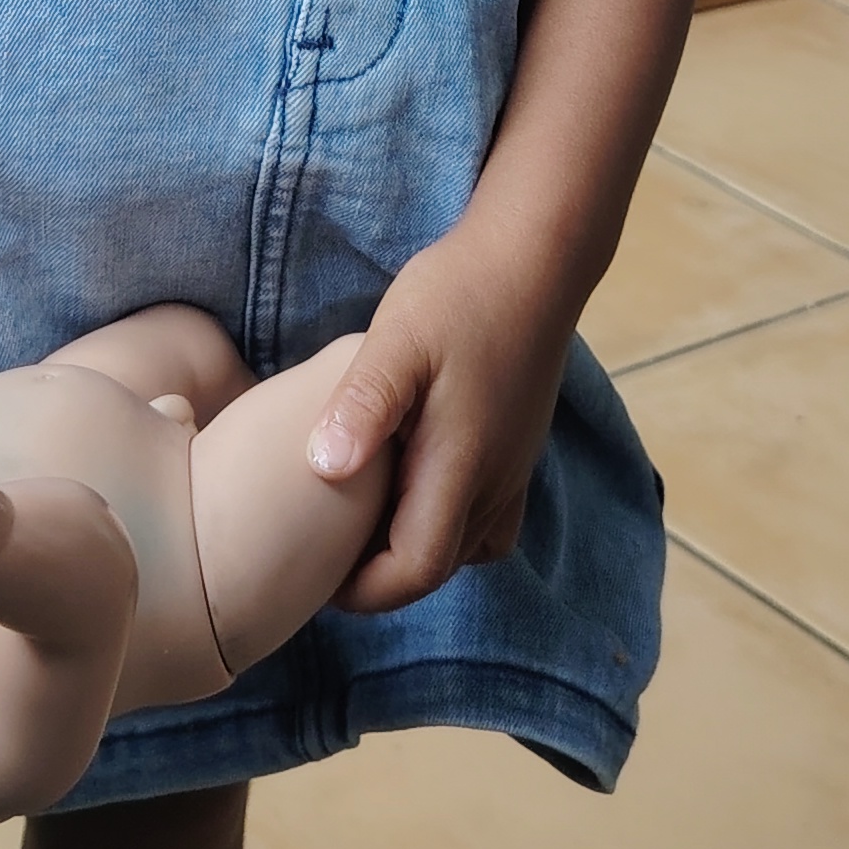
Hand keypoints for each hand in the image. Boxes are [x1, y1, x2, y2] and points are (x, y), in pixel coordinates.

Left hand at [305, 227, 574, 613]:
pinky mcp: (518, 448)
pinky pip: (486, 518)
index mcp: (461, 468)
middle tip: (323, 550)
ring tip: (362, 518)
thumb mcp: (397, 341)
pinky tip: (412, 481)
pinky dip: (447, 522)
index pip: (415, 571)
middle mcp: (495, 483)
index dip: (362, 591)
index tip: (314, 574)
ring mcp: (513, 469)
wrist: (534, 257)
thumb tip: (325, 468)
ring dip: (413, 549)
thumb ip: (364, 405)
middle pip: (437, 568)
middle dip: (380, 577)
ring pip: (465, 547)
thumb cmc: (459, 294)